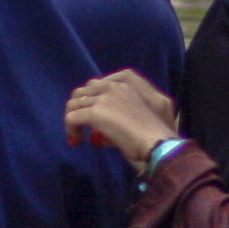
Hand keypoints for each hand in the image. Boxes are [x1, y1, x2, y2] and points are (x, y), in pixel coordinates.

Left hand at [64, 70, 180, 168]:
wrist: (157, 142)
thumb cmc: (153, 136)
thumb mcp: (136, 118)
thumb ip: (117, 118)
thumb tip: (96, 136)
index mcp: (126, 85)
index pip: (97, 84)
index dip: (90, 101)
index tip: (91, 117)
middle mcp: (114, 87)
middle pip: (82, 91)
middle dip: (78, 108)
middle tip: (81, 126)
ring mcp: (104, 99)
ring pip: (73, 103)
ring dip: (72, 119)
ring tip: (77, 135)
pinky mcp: (96, 113)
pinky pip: (71, 118)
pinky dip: (71, 129)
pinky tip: (77, 140)